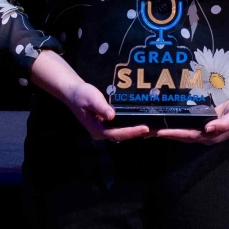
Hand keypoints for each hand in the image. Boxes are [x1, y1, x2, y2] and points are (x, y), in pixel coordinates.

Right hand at [30, 49, 148, 141]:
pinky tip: (142, 122)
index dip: (131, 132)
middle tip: (155, 130)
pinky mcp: (107, 125)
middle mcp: (101, 133)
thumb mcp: (90, 98)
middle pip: (122, 136)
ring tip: (153, 128)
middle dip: (138, 133)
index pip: (117, 134)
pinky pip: (121, 128)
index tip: (145, 128)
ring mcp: (104, 130)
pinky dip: (131, 126)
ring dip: (136, 131)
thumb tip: (111, 115)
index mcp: (96, 130)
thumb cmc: (81, 94)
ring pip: (123, 133)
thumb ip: (100, 106)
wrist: (73, 92)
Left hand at [155, 63, 228, 144]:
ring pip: (179, 132)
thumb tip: (208, 129)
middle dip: (163, 134)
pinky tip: (161, 122)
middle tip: (145, 131)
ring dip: (164, 131)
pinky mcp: (200, 125)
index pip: (188, 135)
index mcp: (210, 136)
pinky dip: (172, 125)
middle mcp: (204, 136)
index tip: (159, 131)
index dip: (174, 133)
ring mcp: (201, 131)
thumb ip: (223, 123)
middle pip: (179, 136)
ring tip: (147, 129)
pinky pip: (183, 126)